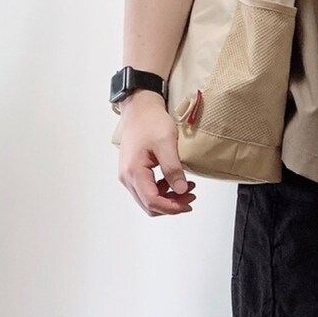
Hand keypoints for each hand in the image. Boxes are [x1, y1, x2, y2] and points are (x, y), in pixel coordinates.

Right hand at [118, 95, 196, 216]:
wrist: (140, 109)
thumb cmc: (150, 122)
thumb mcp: (166, 144)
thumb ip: (173, 169)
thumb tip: (180, 190)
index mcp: (134, 171)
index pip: (152, 201)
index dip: (172, 207)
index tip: (188, 203)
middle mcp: (127, 177)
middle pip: (149, 205)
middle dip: (171, 205)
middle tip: (190, 197)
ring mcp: (128, 175)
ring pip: (148, 200)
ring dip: (168, 199)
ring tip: (187, 188)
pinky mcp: (133, 171)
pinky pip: (147, 190)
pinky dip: (162, 192)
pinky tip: (175, 182)